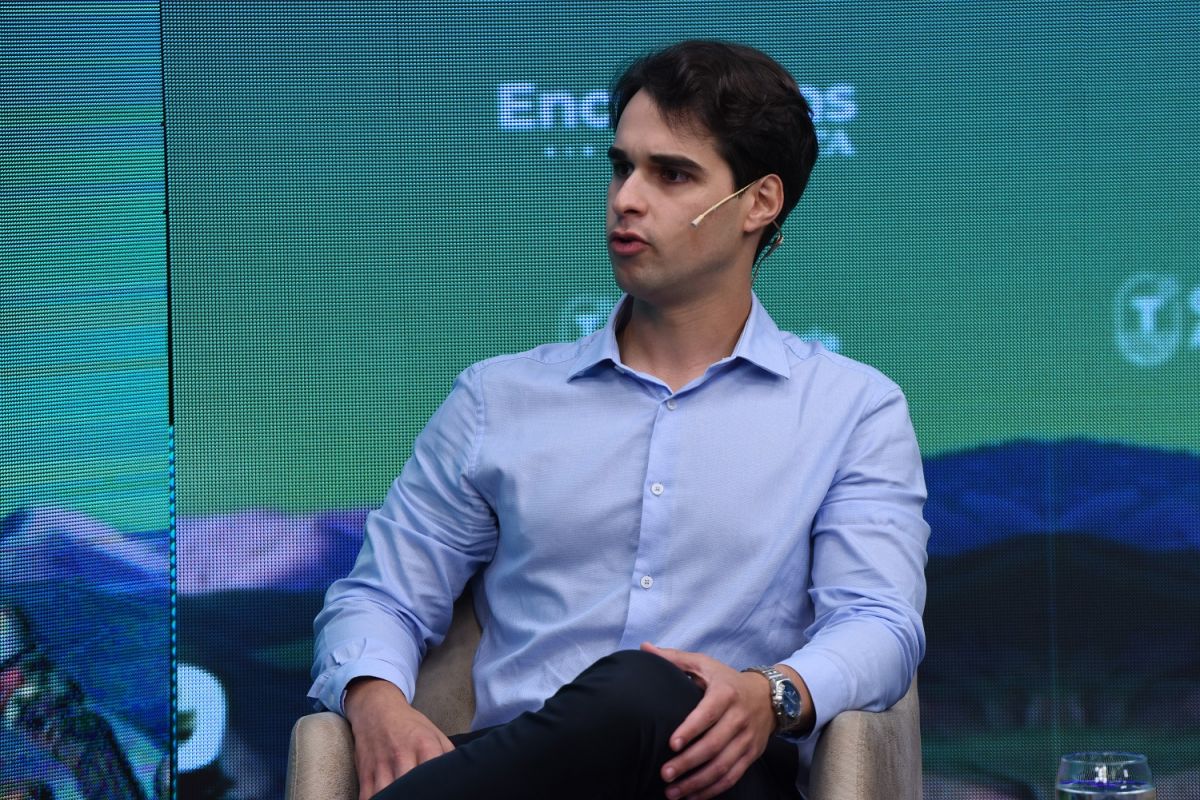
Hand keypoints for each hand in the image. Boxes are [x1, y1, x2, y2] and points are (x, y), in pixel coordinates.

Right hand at [343, 677, 454, 799]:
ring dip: (395, 799)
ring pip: (388, 794)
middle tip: (423, 796)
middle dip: (417, 795)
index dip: (438, 789)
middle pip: (411, 787)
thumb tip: (461, 775)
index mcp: (425, 745)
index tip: (440, 793)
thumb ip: (448, 755)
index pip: (435, 775)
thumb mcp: (435, 734)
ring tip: (405, 799)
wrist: (377, 709)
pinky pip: (368, 797)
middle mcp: (402, 756)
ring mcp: (381, 766)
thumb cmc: (410, 726)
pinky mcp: (365, 773)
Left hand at [640, 643, 776, 799]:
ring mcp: (747, 739)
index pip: (708, 714)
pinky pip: (732, 777)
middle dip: (689, 762)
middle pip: (714, 745)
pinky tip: (692, 796)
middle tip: (665, 774)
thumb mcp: (704, 664)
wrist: (768, 696)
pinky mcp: (751, 755)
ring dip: (698, 782)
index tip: (672, 744)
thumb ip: (674, 658)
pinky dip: (712, 789)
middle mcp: (739, 718)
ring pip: (723, 766)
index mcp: (726, 693)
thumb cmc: (726, 680)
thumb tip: (645, 648)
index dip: (691, 729)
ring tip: (673, 792)